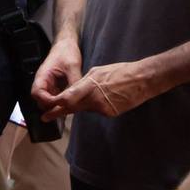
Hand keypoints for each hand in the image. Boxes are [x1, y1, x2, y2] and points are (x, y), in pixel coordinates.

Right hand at [31, 36, 81, 111]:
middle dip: (52, 106)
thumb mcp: (72, 65)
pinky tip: (72, 102)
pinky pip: (56, 97)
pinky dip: (62, 101)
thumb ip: (74, 81)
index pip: (37, 93)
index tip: (59, 103)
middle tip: (66, 108)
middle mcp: (43, 82)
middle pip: (40, 100)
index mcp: (42, 76)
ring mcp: (49, 85)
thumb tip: (78, 95)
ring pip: (48, 101)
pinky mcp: (55, 86)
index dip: (47, 100)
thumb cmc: (66, 51)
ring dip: (57, 105)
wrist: (67, 44)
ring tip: (71, 107)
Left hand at [41, 59, 155, 120]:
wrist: (143, 80)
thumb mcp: (97, 72)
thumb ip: (82, 83)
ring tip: (98, 94)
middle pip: (72, 108)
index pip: (67, 98)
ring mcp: (103, 108)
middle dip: (58, 112)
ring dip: (83, 105)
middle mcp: (94, 99)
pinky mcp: (111, 113)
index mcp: (89, 86)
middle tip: (46, 117)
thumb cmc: (121, 72)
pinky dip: (97, 106)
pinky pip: (98, 111)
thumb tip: (72, 90)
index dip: (56, 106)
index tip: (47, 110)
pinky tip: (107, 98)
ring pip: (86, 109)